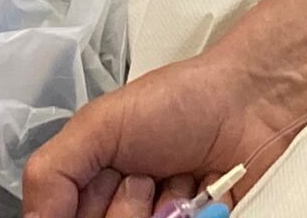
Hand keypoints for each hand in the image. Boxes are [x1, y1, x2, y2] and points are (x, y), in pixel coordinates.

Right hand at [22, 54, 289, 217]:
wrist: (253, 100)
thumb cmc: (179, 102)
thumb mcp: (99, 124)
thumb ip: (53, 172)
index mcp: (93, 190)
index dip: (85, 210)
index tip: (105, 184)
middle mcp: (124, 213)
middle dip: (122, 211)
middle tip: (144, 177)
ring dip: (158, 217)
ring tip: (178, 182)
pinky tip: (200, 195)